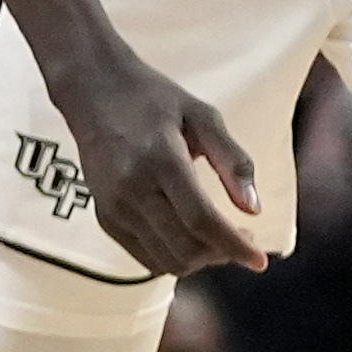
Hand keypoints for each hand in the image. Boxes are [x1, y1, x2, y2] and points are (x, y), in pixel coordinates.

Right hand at [58, 46, 267, 275]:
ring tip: (217, 239)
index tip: (260, 260)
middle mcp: (132, 189)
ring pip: (164, 260)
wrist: (92, 91)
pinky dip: (173, 257)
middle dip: (221, 254)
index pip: (201, 220)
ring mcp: (114, 207)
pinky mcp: (105, 216)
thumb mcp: (203, 116)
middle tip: (242, 239)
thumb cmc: (153, 99)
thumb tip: (253, 209)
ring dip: (199, 260)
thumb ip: (233, 160)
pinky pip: (144, 257)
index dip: (235, 245)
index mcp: (161, 160)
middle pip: (184, 248)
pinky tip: (189, 237)